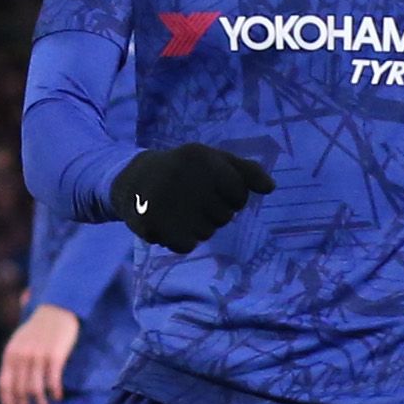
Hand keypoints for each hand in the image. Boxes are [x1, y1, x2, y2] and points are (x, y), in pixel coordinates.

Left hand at [0, 305, 80, 403]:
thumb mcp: (19, 342)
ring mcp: (38, 356)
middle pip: (19, 391)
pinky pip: (53, 380)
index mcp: (10, 355)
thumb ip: (14, 362)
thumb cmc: (38, 329)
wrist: (56, 309)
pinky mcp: (55, 355)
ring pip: (35, 390)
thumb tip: (13, 387)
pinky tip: (58, 398)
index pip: (4, 385)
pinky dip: (54, 392)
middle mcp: (22, 356)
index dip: (8, 402)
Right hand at [110, 144, 275, 253]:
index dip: (232, 197)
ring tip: (178, 210)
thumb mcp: (214, 160)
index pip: (239, 194)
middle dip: (212, 213)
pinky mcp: (150, 224)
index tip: (214, 190)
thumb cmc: (183, 170)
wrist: (132, 180)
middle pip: (224, 216)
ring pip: (206, 233)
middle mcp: (183, 177)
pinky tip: (170, 224)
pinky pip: (186, 246)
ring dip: (196, 227)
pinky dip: (181, 240)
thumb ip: (245, 171)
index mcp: (201, 157)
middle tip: (191, 201)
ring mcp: (165, 201)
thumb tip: (271, 188)